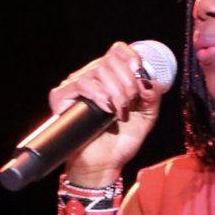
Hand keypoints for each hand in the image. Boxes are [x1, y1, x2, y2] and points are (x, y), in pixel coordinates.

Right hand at [48, 41, 162, 184]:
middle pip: (111, 60)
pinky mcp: (62, 97)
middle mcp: (92, 77)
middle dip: (128, 82)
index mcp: (112, 77)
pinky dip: (98, 94)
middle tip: (129, 104)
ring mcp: (76, 86)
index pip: (118, 50)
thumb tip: (147, 79)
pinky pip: (81, 83)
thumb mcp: (146, 115)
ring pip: (99, 70)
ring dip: (116, 91)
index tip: (139, 72)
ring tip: (118, 112)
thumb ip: (152, 95)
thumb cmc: (121, 141)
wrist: (104, 164)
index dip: (131, 57)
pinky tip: (106, 109)